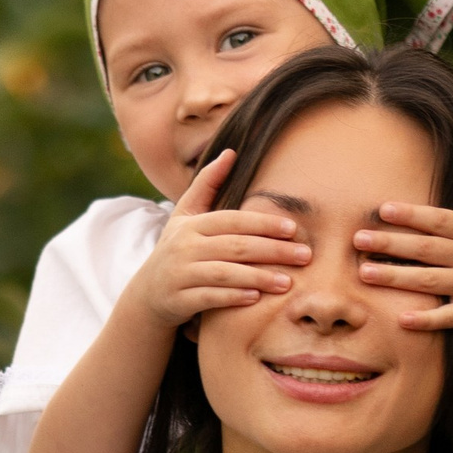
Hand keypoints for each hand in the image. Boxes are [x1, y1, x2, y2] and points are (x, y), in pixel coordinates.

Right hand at [127, 151, 312, 328]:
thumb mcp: (185, 215)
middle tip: (305, 255)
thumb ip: (207, 184)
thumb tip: (230, 151)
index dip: (263, 223)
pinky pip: (209, 298)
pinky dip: (233, 298)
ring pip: (224, 273)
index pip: (232, 220)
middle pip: (235, 246)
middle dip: (272, 251)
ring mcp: (180, 274)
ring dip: (258, 277)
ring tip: (288, 282)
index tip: (293, 228)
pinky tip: (256, 298)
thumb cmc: (177, 249)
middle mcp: (184, 247)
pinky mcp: (178, 300)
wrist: (148, 293)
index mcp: (191, 225)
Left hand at [352, 152, 452, 342]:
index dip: (414, 215)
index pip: (443, 221)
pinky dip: (426, 319)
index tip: (383, 210)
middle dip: (393, 244)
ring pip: (432, 281)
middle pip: (430, 249)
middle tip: (358, 239)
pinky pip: (447, 317)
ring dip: (396, 278)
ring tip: (363, 272)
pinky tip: (400, 319)